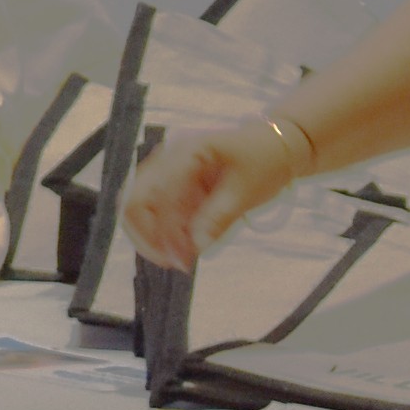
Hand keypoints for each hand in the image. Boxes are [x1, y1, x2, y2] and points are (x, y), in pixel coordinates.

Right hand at [120, 116, 315, 267]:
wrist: (274, 147)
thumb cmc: (264, 162)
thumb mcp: (246, 192)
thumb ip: (217, 218)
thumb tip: (195, 247)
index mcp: (185, 152)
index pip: (156, 194)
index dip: (163, 231)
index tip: (181, 261)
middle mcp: (167, 158)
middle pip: (134, 199)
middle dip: (147, 235)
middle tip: (173, 262)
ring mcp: (167, 170)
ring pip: (139, 206)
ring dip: (153, 236)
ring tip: (180, 259)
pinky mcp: (173, 183)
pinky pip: (156, 209)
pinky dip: (165, 232)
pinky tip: (183, 248)